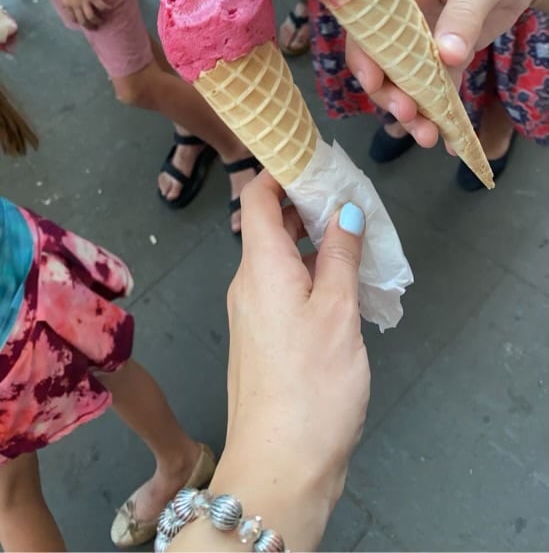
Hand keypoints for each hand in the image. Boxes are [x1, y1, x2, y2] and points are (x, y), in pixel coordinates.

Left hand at [59, 0, 110, 28]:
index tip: (83, 23)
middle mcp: (75, 5)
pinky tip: (110, 8)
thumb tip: (65, 5)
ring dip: (97, 21)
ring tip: (102, 21)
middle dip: (89, 26)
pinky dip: (106, 8)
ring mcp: (84, 1)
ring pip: (91, 17)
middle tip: (94, 28)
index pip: (73, 18)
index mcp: (67, 4)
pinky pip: (101, 6)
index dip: (79, 22)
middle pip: (83, 20)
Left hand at [213, 171, 369, 549]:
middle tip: (352, 198)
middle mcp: (248, 282)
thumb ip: (341, 255)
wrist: (280, 467)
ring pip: (280, 258)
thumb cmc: (311, 384)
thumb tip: (344, 210)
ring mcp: (253, 313)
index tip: (318, 158)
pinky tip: (346, 286)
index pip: (256, 195)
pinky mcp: (263, 340)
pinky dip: (312, 275)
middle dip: (307, 204)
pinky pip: (283, 288)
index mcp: (259, 265)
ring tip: (358, 240)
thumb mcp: (338, 312)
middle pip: (268, 224)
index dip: (282, 169)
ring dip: (314, 242)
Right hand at [346, 0, 547, 146]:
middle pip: (383, 61)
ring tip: (430, 136)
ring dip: (415, 110)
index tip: (375, 82)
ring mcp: (425, 37)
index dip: (365, 55)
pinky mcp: (446, 53)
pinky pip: (438, 86)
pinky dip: (441, 111)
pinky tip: (449, 138)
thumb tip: (446, 56)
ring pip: (408, 80)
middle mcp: (406, 16)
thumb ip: (464, 15)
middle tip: (409, 116)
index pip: (370, 24)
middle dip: (390, 93)